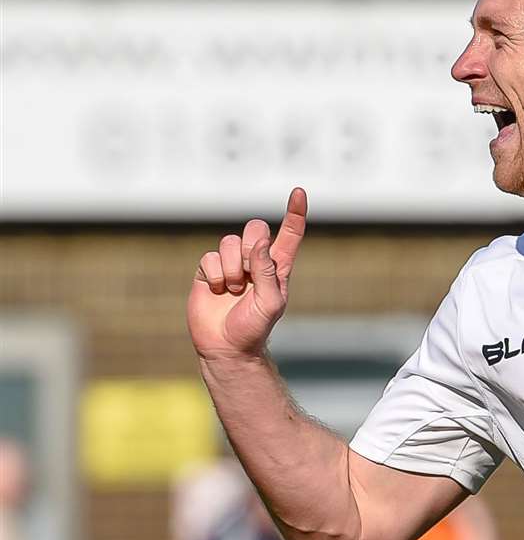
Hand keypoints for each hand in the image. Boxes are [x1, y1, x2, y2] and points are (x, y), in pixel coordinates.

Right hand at [188, 188, 307, 360]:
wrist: (227, 347)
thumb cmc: (255, 328)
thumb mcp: (270, 302)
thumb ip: (267, 271)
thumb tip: (261, 241)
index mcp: (277, 267)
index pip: (289, 234)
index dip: (295, 213)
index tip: (298, 192)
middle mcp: (255, 261)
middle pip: (254, 229)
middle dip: (251, 248)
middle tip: (248, 276)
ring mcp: (231, 264)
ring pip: (229, 241)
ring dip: (231, 267)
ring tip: (233, 290)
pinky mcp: (209, 271)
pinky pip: (209, 256)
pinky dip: (215, 274)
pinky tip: (218, 291)